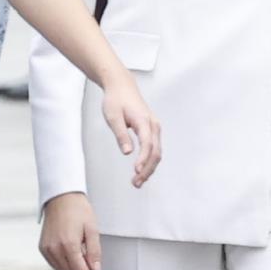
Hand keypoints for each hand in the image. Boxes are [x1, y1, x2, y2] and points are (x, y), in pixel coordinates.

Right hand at [40, 192, 100, 269]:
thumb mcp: (92, 230)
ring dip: (71, 265)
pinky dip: (63, 261)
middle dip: (80, 268)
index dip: (89, 268)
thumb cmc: (78, 211)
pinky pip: (54, 265)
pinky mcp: (42, 248)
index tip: (91, 257)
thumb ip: (95, 252)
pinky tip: (68, 248)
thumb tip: (96, 269)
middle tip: (84, 251)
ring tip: (76, 248)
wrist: (61, 198)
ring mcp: (46, 249)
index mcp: (68, 245)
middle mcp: (55, 249)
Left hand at [100, 68, 161, 186]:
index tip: (137, 171)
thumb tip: (127, 153)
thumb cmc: (116, 100)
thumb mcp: (113, 116)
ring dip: (149, 168)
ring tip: (138, 181)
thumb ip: (121, 134)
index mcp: (144, 121)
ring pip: (157, 152)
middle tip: (136, 183)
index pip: (147, 144)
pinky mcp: (152, 130)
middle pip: (156, 152)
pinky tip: (142, 170)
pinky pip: (155, 148)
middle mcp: (153, 125)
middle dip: (147, 169)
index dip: (143, 159)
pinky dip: (150, 161)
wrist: (122, 86)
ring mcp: (155, 127)